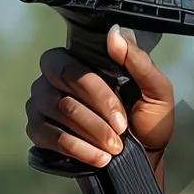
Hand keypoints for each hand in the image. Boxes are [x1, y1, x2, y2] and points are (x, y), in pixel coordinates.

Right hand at [25, 25, 174, 167]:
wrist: (142, 160)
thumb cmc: (148, 122)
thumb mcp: (156, 92)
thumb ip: (138, 61)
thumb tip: (115, 33)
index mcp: (83, 62)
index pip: (74, 66)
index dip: (98, 94)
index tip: (122, 120)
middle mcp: (54, 77)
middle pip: (64, 87)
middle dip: (96, 117)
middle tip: (119, 136)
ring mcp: (42, 103)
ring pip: (59, 111)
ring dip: (91, 134)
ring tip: (113, 149)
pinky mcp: (37, 130)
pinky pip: (49, 135)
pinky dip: (79, 149)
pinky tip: (99, 158)